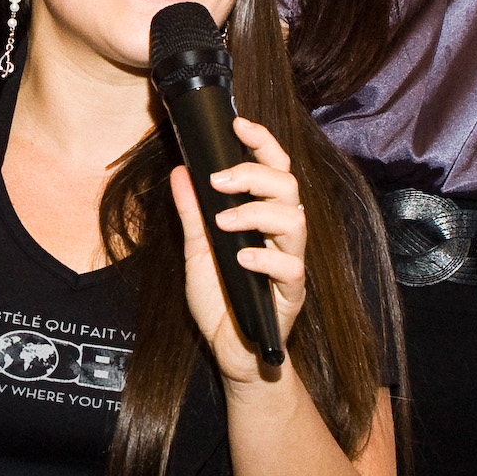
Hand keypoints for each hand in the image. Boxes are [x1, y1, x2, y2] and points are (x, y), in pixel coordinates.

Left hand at [170, 117, 307, 385]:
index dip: (262, 142)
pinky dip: (264, 258)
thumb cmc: (220, 299)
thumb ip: (191, 213)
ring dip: (256, 213)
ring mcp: (289, 262)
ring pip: (295, 220)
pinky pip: (290, 267)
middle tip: (218, 180)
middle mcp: (281, 235)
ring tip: (224, 222)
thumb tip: (181, 170)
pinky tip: (241, 260)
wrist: (230, 351)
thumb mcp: (196, 251)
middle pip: (289, 186)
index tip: (239, 124)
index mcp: (262, 218)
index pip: (274, 168)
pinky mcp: (291, 293)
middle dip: (254, 174)